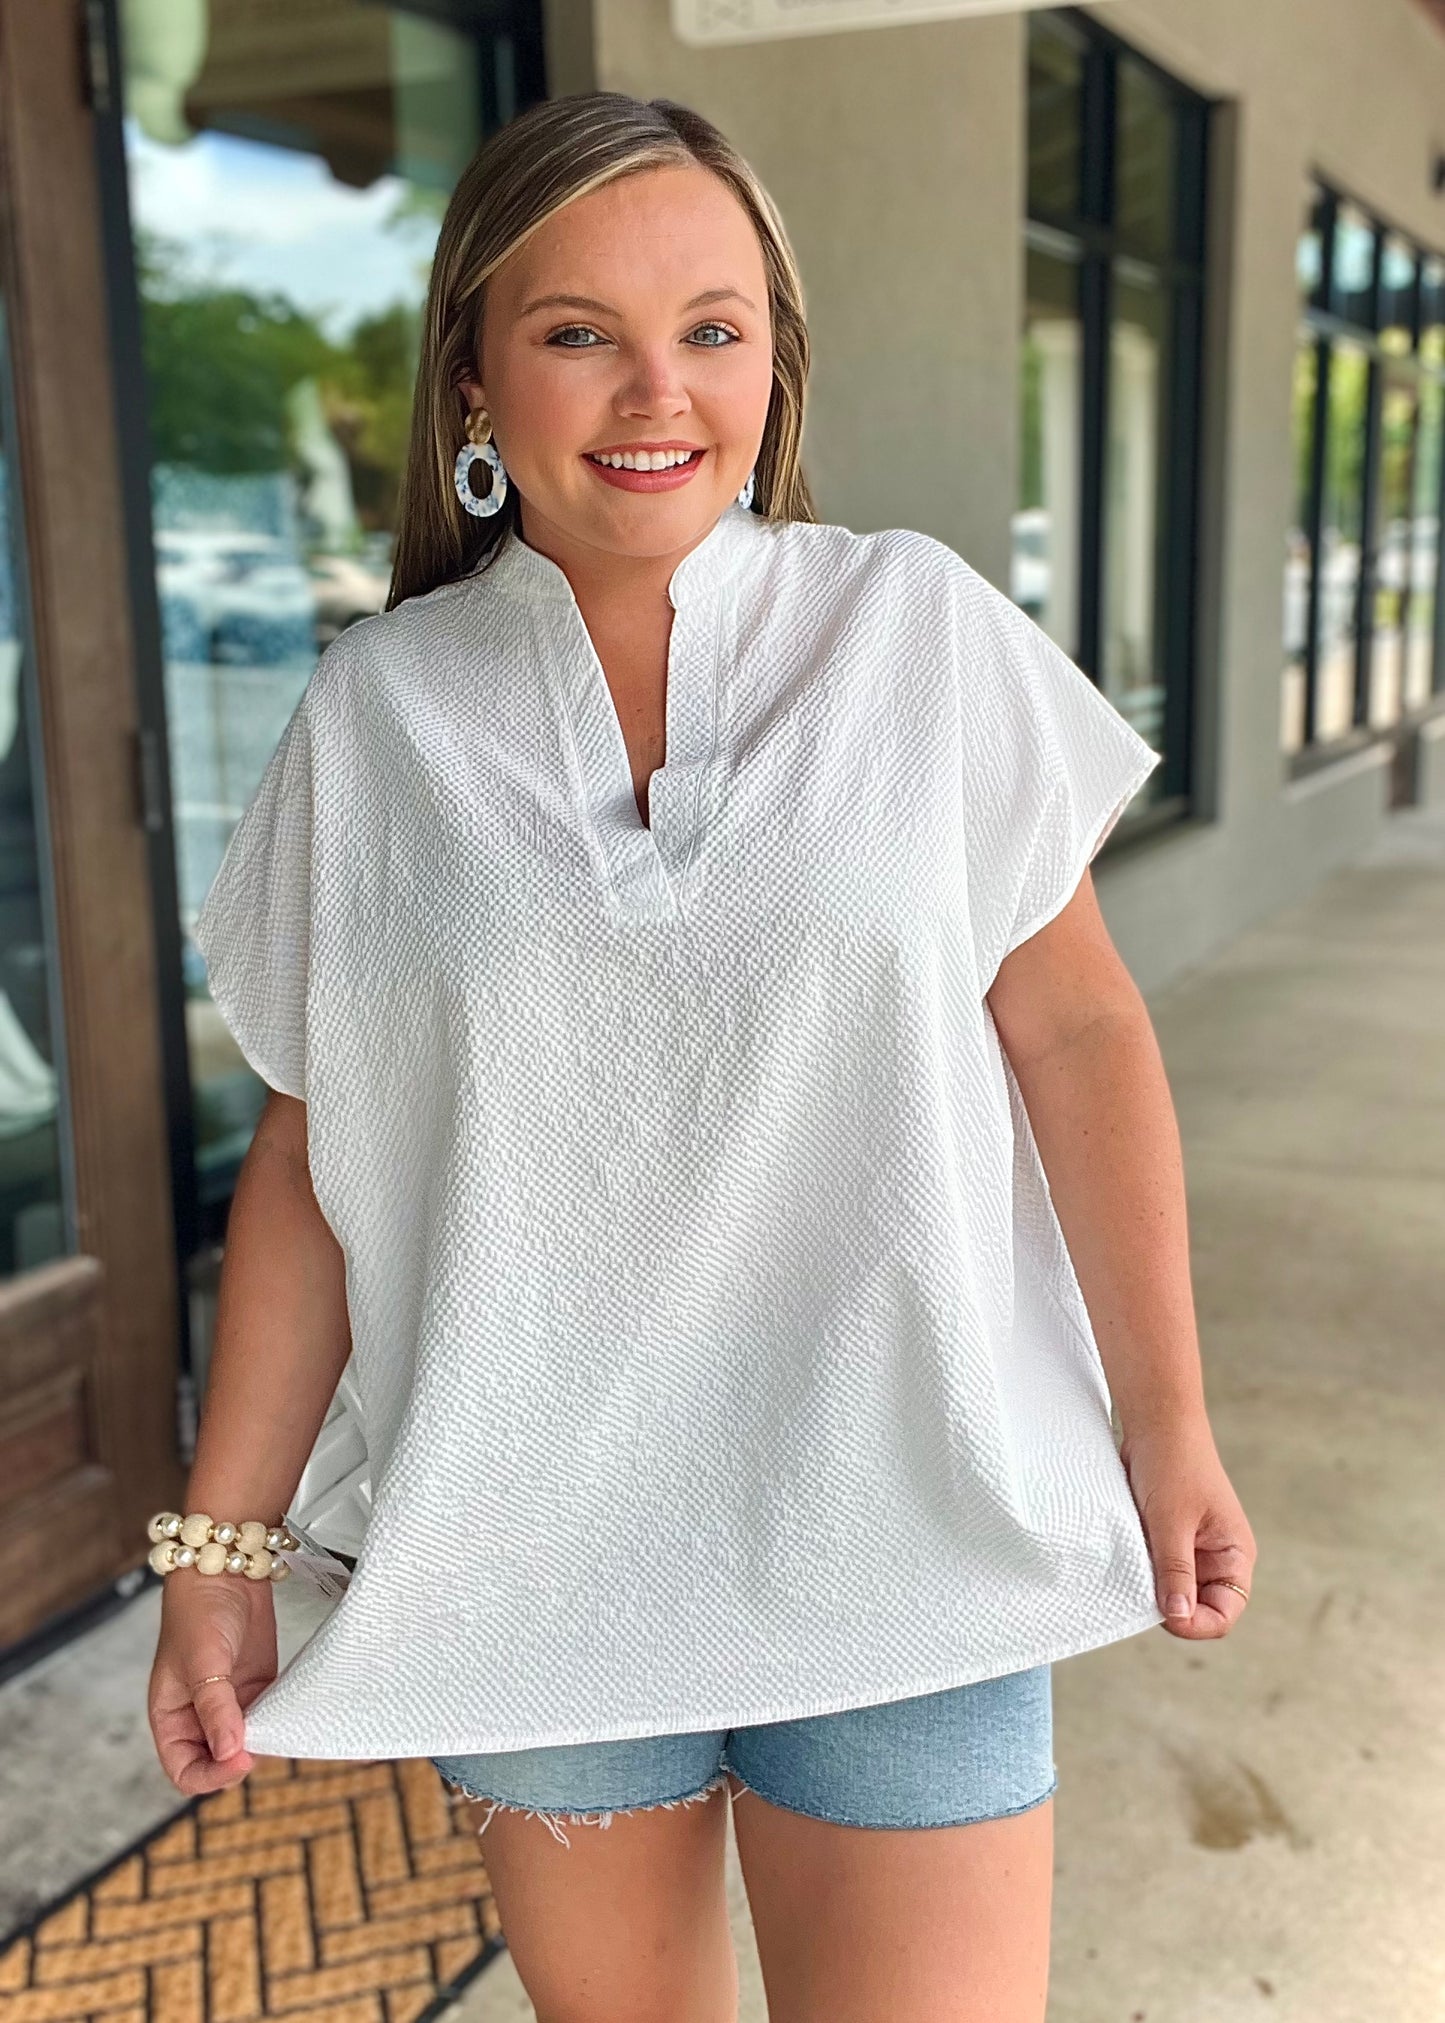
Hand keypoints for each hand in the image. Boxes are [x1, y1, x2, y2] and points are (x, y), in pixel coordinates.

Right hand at [148, 1572, 277, 1792]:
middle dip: (238, 1763)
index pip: (184, 1771)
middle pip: (217, 1763)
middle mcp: (199, 1716)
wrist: (226, 1569)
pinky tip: (290, 1717)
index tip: (239, 1760)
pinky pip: (268, 1719)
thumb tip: (230, 1752)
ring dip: (262, 1745)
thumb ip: (216, 1708)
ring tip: (277, 1730)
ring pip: (246, 1745)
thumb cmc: (199, 1611)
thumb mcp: (203, 1660)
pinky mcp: (257, 1687)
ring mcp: (231, 1703)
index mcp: (171, 1717)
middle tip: (262, 1745)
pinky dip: (279, 1724)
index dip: (210, 1776)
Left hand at [1118, 1417, 1256, 1638]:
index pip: (1224, 1614)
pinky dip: (1141, 1569)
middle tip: (1142, 1587)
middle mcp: (1217, 1557)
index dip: (1195, 1624)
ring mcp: (1191, 1548)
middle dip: (1170, 1605)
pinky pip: (1156, 1568)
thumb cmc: (1174, 1464)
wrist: (1156, 1421)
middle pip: (1197, 1608)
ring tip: (1134, 1567)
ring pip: (1172, 1590)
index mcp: (1234, 1556)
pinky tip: (1127, 1557)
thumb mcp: (1173, 1522)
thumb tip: (1178, 1617)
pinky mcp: (1168, 1538)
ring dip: (1152, 1586)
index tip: (1162, 1612)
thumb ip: (1175, 1571)